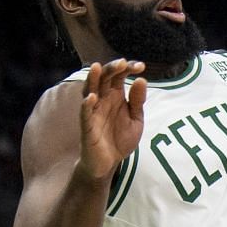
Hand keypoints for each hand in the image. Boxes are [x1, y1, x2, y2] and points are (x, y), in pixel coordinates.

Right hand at [77, 59, 147, 181]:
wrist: (109, 163)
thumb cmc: (120, 139)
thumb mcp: (135, 119)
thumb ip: (138, 101)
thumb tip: (142, 79)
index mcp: (115, 95)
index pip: (119, 75)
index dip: (128, 68)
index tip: (141, 66)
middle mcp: (102, 99)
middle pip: (103, 78)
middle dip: (112, 68)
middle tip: (123, 63)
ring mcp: (93, 111)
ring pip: (89, 90)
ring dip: (92, 79)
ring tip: (97, 67)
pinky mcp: (87, 126)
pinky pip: (85, 114)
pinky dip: (87, 105)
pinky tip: (92, 97)